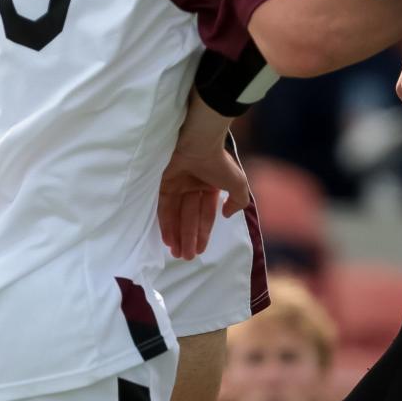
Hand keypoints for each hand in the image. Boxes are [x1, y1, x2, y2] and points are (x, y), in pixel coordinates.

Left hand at [158, 95, 249, 258]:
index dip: (203, 232)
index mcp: (210, 186)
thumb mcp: (237, 182)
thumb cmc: (218, 162)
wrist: (199, 142)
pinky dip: (165, 224)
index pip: (206, 214)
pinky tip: (167, 239)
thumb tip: (227, 215)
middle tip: (186, 258)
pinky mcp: (163, 183)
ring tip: (177, 254)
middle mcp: (193, 186)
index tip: (200, 251)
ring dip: (177, 235)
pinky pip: (163, 207)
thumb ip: (238, 200)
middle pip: (190, 217)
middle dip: (189, 238)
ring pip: (177, 215)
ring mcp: (177, 185)